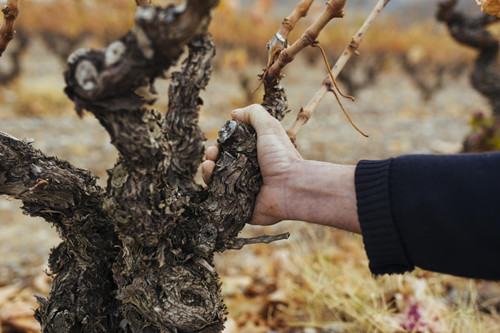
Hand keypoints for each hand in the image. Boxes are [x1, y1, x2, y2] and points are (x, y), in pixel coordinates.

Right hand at [202, 104, 302, 224]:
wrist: (290, 187)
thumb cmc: (281, 157)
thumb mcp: (269, 127)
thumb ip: (254, 114)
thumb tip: (234, 114)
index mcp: (254, 155)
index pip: (230, 149)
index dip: (220, 145)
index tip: (218, 143)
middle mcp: (248, 172)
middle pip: (221, 164)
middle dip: (211, 157)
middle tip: (211, 155)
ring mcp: (243, 190)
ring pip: (217, 180)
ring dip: (207, 172)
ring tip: (208, 166)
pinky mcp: (240, 206)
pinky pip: (220, 199)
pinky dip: (211, 192)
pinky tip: (208, 185)